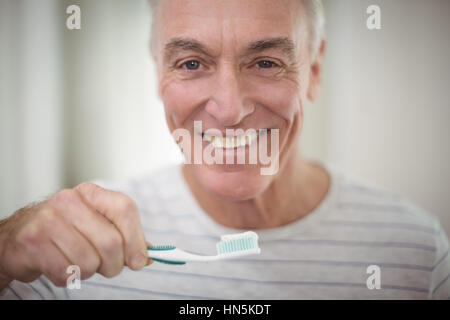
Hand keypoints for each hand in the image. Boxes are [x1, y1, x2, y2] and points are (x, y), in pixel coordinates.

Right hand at [0, 182, 151, 288]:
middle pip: (111, 241)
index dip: (137, 238)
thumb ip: (125, 237)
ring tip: (76, 262)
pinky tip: (60, 266)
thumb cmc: (65, 232)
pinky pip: (65, 272)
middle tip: (106, 267)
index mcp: (91, 193)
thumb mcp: (97, 225)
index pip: (125, 209)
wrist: (18, 238)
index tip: (140, 260)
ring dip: (88, 271)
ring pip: (89, 261)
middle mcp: (69, 201)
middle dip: (114, 264)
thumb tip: (149, 255)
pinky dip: (68, 278)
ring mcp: (48, 220)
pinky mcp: (32, 242)